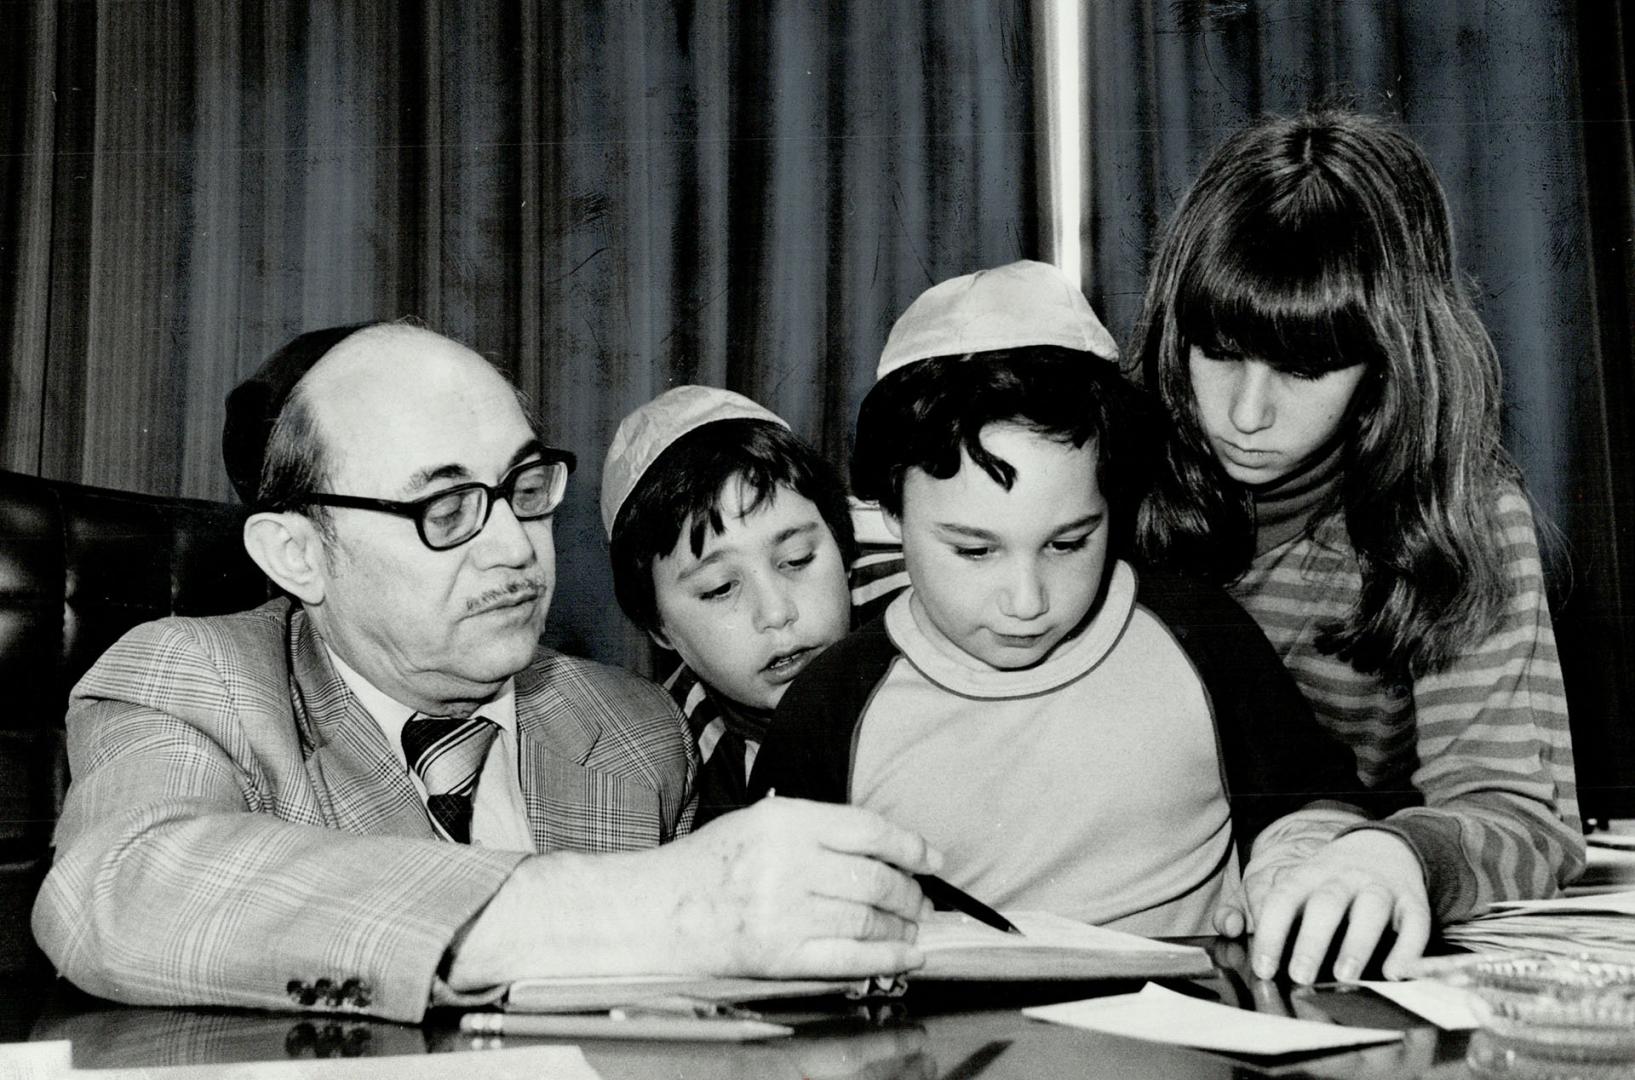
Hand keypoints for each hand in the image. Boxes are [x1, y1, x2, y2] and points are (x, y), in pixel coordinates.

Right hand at [448, 796, 939, 989]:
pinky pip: (853, 957)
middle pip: (877, 877)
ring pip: (870, 918)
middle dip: (911, 893)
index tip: (932, 859)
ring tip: (911, 927)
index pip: (869, 829)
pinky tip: (909, 956)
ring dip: (903, 926)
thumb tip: (882, 847)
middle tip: (920, 900)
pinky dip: (890, 958)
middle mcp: (789, 862)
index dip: (912, 846)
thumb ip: (816, 828)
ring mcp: (786, 910)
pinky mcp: (782, 954)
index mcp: (784, 820)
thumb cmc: (707, 866)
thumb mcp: (758, 823)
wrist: (655, 912)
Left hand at [1241, 829, 1429, 983]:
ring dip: (1357, 943)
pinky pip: (1414, 923)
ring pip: (1370, 909)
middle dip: (1312, 940)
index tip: (1263, 968)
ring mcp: (1380, 887)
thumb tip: (1229, 929)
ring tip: (1344, 975)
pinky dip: (1406, 949)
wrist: (1385, 846)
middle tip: (1300, 975)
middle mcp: (1344, 877)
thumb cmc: (1331, 878)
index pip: (1284, 899)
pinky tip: (1394, 973)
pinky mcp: (1413, 900)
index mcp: (1309, 874)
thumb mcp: (1299, 882)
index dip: (1272, 932)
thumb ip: (1266, 908)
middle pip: (1326, 903)